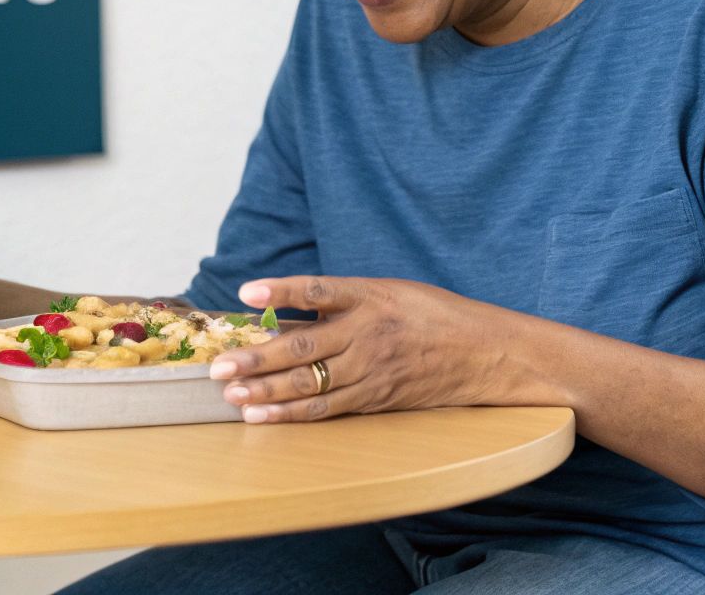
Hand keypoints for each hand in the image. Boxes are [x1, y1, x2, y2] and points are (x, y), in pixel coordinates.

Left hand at [210, 275, 537, 423]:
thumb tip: (283, 308)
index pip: (319, 290)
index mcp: (371, 296)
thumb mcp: (389, 291)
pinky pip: (327, 408)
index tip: (246, 293)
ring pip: (309, 382)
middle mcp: (369, 332)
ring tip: (229, 394)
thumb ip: (339, 300)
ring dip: (265, 391)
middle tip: (218, 366)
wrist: (486, 352)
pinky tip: (261, 415)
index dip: (281, 290)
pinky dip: (290, 413)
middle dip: (256, 357)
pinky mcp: (376, 397)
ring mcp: (372, 369)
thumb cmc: (432, 315)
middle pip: (303, 345)